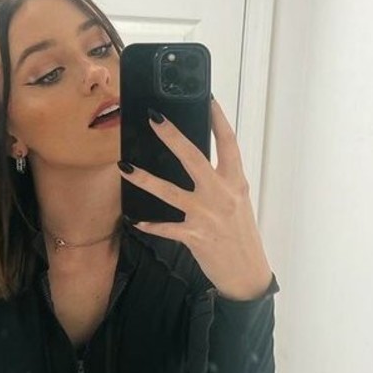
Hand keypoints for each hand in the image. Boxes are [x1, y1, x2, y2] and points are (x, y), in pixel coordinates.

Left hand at [119, 99, 273, 300]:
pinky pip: (167, 227)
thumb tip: (197, 164)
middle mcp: (222, 195)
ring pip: (171, 192)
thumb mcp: (237, 203)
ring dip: (145, 179)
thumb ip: (221, 182)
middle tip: (153, 118)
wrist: (248, 273)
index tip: (208, 99)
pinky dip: (151, 224)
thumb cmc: (241, 236)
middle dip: (173, 137)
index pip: (229, 144)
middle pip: (195, 158)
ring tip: (124, 167)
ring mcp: (207, 215)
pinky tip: (136, 220)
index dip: (218, 120)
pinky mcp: (195, 236)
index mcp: (236, 183)